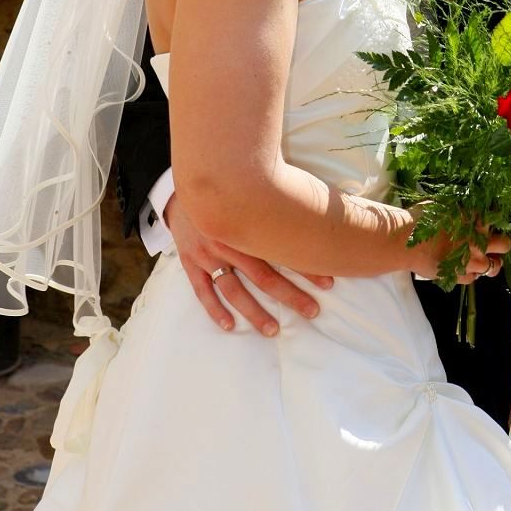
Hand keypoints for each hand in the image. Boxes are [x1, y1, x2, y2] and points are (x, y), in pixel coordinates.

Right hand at [163, 193, 333, 335]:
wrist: (182, 181)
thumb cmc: (225, 185)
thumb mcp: (251, 187)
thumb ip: (275, 202)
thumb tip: (312, 206)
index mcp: (247, 222)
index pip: (282, 250)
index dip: (306, 267)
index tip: (328, 281)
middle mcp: (228, 240)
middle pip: (263, 275)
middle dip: (289, 295)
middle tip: (312, 311)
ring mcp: (207, 253)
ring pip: (233, 289)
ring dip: (254, 311)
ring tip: (273, 329)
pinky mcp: (190, 260)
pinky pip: (202, 289)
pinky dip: (214, 309)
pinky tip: (229, 325)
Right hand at [410, 212, 510, 282]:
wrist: (404, 240)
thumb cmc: (420, 218)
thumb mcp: (442, 204)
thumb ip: (459, 207)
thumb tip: (467, 204)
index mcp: (476, 219)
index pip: (497, 217)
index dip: (494, 218)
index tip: (490, 220)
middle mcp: (479, 241)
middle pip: (505, 244)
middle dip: (503, 242)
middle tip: (496, 241)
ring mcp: (472, 261)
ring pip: (494, 266)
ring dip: (491, 262)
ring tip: (483, 259)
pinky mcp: (460, 275)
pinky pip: (473, 278)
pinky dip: (470, 273)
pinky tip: (463, 266)